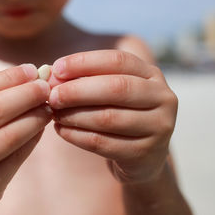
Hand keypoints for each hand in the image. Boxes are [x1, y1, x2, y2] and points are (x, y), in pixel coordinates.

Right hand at [0, 64, 50, 214]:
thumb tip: (27, 80)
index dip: (7, 78)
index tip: (31, 70)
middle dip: (25, 94)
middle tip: (46, 86)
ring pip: (8, 135)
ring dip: (34, 117)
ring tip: (48, 107)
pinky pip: (15, 158)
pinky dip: (32, 139)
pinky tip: (41, 128)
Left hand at [47, 50, 177, 183]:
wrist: (142, 154)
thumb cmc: (118, 113)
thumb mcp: (109, 92)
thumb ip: (85, 80)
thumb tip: (52, 75)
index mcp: (151, 75)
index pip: (117, 60)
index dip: (84, 62)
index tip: (56, 69)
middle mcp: (162, 97)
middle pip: (115, 88)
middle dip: (77, 91)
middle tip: (52, 95)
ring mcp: (159, 126)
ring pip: (108, 118)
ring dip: (74, 115)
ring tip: (54, 114)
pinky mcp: (146, 153)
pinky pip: (103, 143)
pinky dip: (76, 136)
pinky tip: (61, 130)